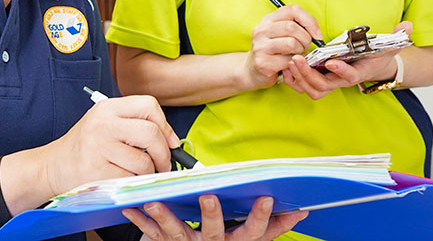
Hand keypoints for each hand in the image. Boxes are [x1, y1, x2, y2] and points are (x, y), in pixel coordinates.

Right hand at [40, 95, 179, 196]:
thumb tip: (172, 140)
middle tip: (164, 164)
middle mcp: (103, 123)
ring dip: (149, 173)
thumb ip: (133, 124)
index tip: (170, 141)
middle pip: (151, 133)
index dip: (165, 125)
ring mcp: (98, 147)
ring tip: (139, 173)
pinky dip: (133, 183)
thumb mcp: (105, 123)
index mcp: (107, 107)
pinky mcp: (96, 171)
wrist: (52, 166)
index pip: (148, 105)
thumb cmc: (85, 147)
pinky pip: (130, 179)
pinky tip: (124, 180)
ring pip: (144, 161)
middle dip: (164, 153)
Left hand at [123, 195, 307, 240]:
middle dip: (211, 214)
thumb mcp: (251, 238)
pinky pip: (152, 233)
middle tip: (209, 196)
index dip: (260, 217)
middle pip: (215, 232)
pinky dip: (140, 219)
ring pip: (177, 233)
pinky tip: (130, 206)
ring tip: (155, 202)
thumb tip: (302, 211)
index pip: (253, 233)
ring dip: (165, 217)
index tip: (267, 197)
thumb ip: (273, 226)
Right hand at [243, 5, 321, 90]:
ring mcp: (260, 46)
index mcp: (268, 19)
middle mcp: (261, 30)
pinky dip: (294, 63)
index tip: (316, 34)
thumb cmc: (273, 50)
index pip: (293, 10)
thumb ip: (296, 27)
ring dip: (300, 51)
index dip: (310, 21)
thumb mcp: (281, 33)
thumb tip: (316, 32)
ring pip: (292, 44)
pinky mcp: (263, 63)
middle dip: (306, 39)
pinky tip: (290, 64)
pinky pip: (288, 61)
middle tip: (305, 46)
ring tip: (297, 54)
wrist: (252, 70)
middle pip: (292, 27)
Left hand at [282, 21, 411, 99]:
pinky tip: (288, 68)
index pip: (350, 76)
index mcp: (358, 72)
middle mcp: (343, 81)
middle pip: (324, 86)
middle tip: (297, 59)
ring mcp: (331, 82)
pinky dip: (295, 81)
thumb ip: (397, 36)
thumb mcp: (389, 45)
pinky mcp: (321, 81)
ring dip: (300, 78)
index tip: (331, 61)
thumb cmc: (377, 56)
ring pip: (313, 89)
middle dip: (309, 74)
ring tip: (291, 62)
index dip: (341, 71)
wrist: (372, 67)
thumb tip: (408, 26)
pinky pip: (305, 88)